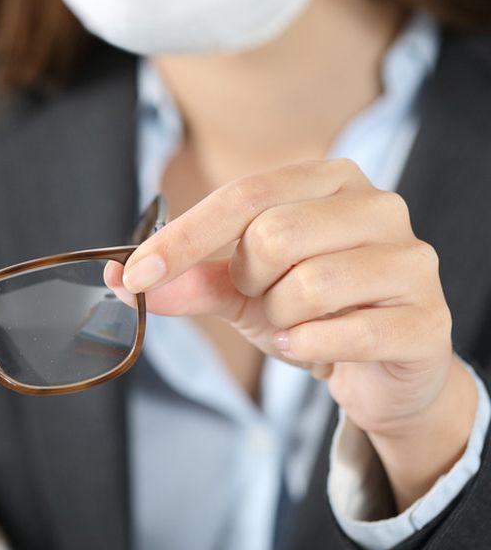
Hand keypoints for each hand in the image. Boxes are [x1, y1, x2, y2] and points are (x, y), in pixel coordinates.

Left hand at [105, 159, 477, 509]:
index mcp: (329, 180)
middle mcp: (377, 205)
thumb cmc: (312, 312)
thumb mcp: (241, 290)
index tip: (135, 274)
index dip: (183, 238)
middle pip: (273, 236)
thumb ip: (187, 280)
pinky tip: (313, 348)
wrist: (382, 369)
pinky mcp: (427, 318)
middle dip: (249, 282)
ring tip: (296, 324)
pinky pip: (343, 332)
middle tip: (264, 299)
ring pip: (308, 285)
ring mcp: (411, 259)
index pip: (244, 196)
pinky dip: (307, 348)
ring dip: (280, 318)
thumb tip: (122, 278)